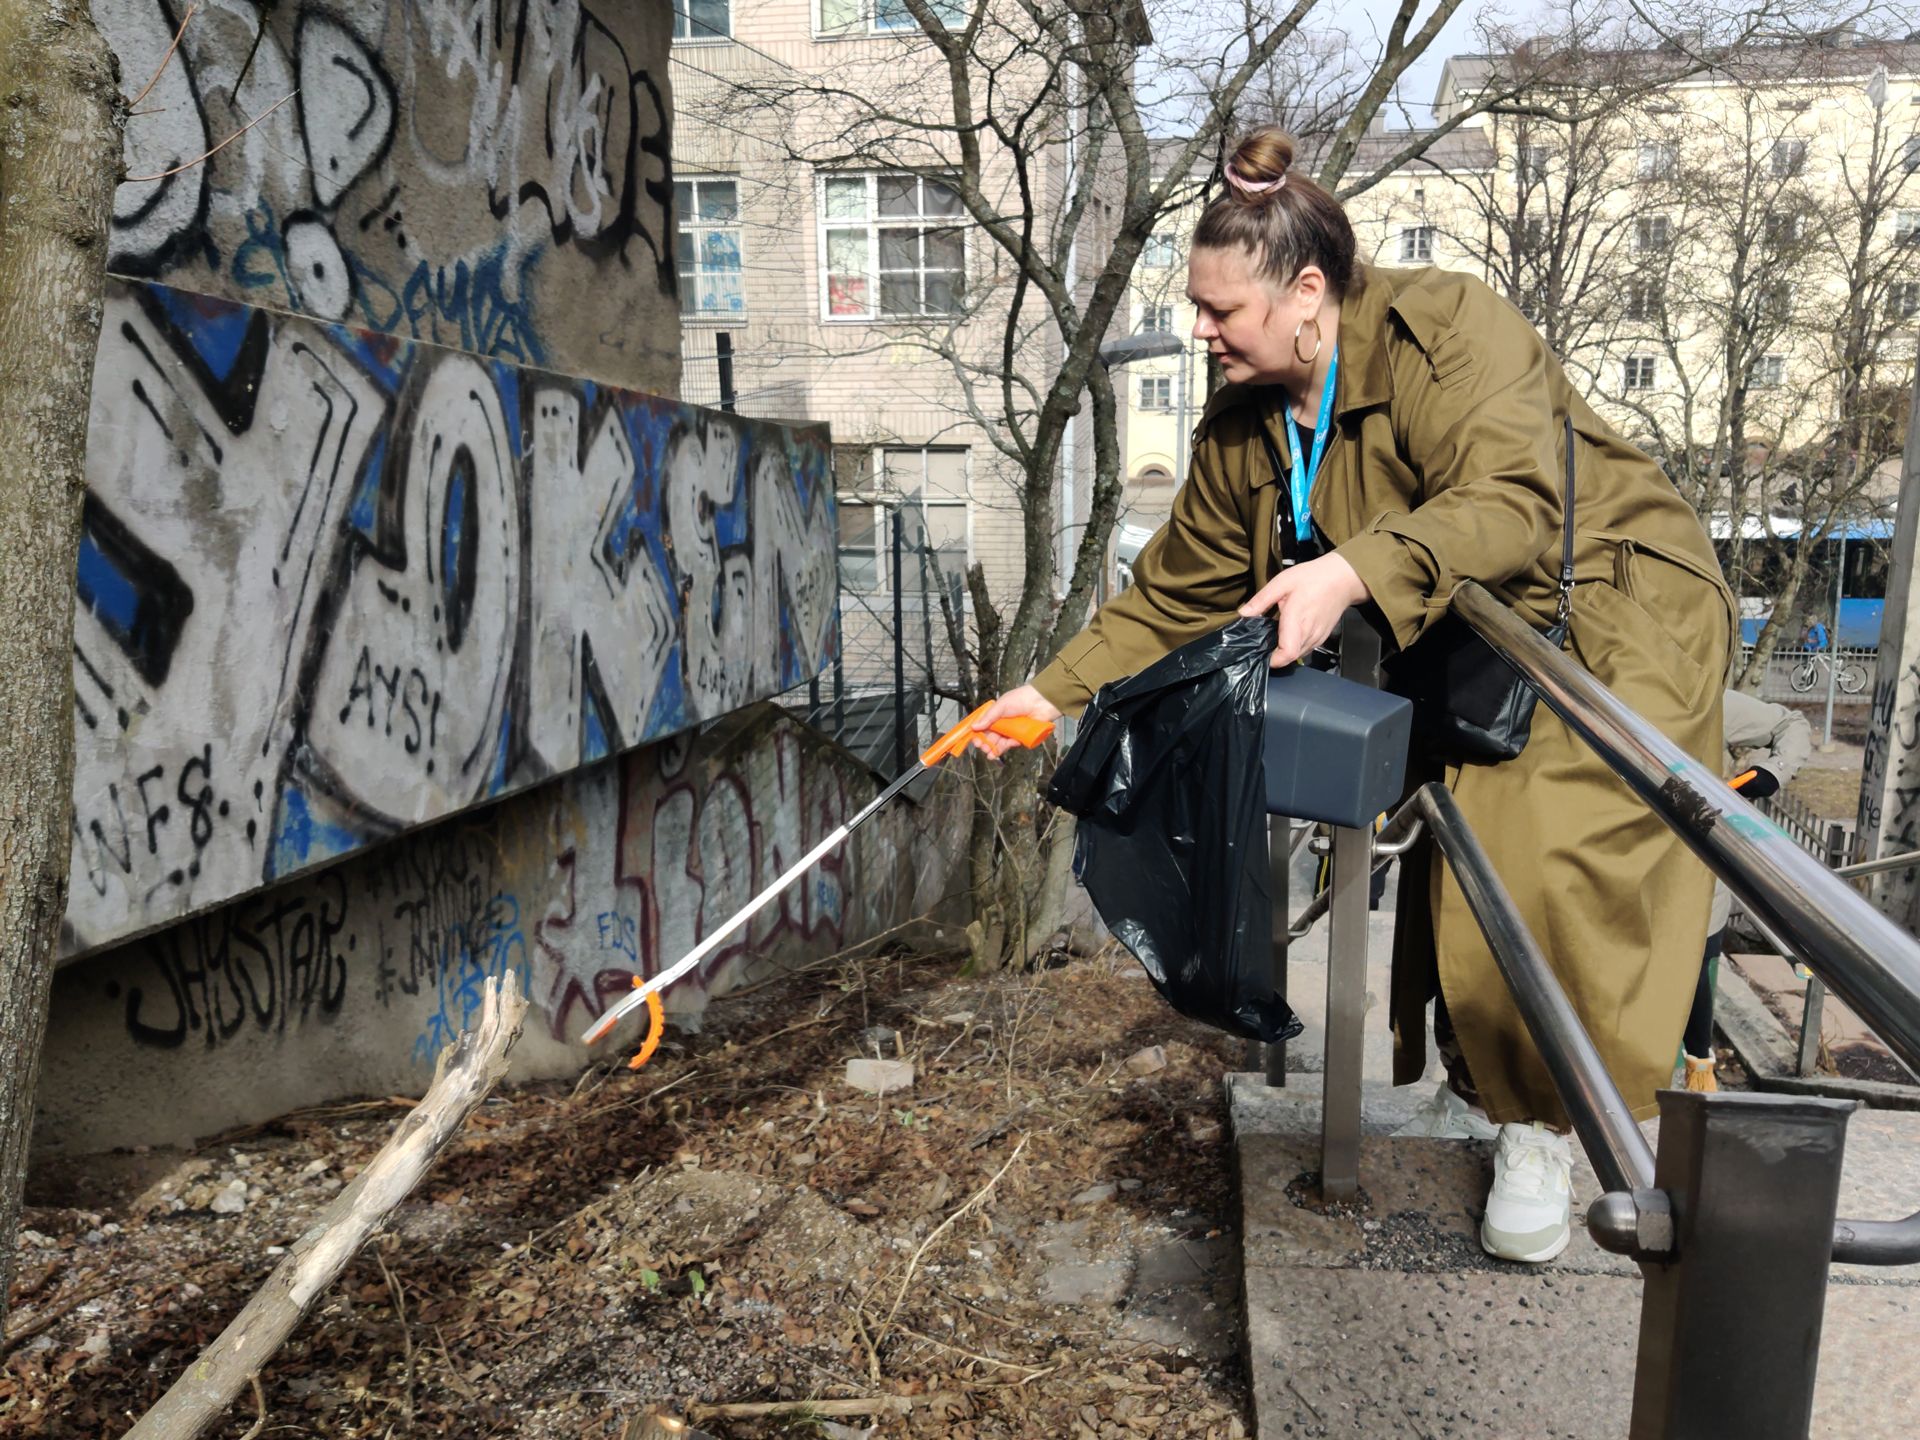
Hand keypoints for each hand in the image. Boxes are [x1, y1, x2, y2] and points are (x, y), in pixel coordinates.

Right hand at [971, 685, 1063, 759]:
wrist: (1041, 702)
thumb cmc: (1020, 700)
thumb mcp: (1001, 706)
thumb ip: (988, 718)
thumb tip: (973, 727)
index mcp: (996, 716)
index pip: (984, 727)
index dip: (979, 735)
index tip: (975, 740)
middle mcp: (1002, 724)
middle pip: (991, 737)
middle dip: (986, 744)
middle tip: (984, 748)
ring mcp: (1012, 731)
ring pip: (1001, 743)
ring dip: (995, 749)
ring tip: (991, 755)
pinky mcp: (1022, 737)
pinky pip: (1013, 744)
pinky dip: (1009, 745)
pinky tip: (1008, 744)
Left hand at [1238, 552, 1370, 667]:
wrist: (1342, 579)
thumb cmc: (1312, 577)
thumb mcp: (1282, 582)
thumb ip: (1261, 600)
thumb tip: (1242, 614)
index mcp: (1296, 620)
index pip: (1287, 653)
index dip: (1273, 660)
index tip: (1260, 654)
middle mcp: (1309, 634)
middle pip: (1290, 658)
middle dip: (1275, 656)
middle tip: (1261, 644)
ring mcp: (1318, 638)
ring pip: (1298, 655)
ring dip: (1285, 651)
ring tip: (1274, 638)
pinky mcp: (1322, 638)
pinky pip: (1306, 649)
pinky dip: (1295, 647)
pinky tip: (1288, 634)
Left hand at [1734, 766, 1779, 799]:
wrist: (1778, 772)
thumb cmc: (1763, 770)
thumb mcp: (1753, 770)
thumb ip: (1745, 775)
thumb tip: (1736, 778)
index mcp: (1756, 781)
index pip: (1744, 787)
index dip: (1738, 788)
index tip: (1732, 787)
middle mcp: (1761, 788)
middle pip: (1747, 793)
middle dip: (1741, 791)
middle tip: (1736, 790)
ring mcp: (1765, 792)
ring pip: (1752, 795)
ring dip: (1746, 793)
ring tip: (1743, 790)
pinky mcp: (1768, 794)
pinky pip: (1758, 795)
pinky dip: (1753, 793)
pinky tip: (1751, 790)